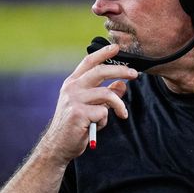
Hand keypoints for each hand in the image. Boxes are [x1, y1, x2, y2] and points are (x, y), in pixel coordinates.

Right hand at [38, 44, 137, 162]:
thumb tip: (122, 84)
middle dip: (120, 70)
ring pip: (106, 94)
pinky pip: (103, 112)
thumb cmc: (75, 125)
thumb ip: (105, 94)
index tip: (117, 47)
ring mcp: (73, 100)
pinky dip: (104, 120)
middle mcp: (72, 88)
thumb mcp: (91, 107)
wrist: (58, 145)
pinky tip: (97, 126)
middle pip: (100, 72)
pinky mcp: (78, 113)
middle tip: (135, 74)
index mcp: (73, 83)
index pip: (89, 62)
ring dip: (118, 105)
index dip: (103, 53)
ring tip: (122, 114)